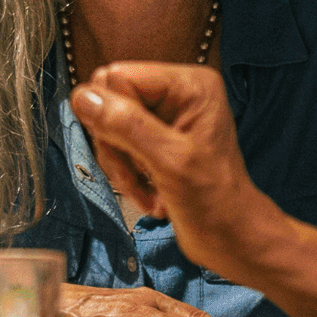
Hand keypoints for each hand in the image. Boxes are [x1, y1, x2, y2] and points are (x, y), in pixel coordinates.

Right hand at [71, 60, 281, 282]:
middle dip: (116, 144)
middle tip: (139, 175)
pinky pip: (118, 146)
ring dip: (121, 165)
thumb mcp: (170, 161)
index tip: (130, 152)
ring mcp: (165, 118)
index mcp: (188, 85)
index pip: (119, 77)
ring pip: (109, 127)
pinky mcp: (156, 141)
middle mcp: (176, 94)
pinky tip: (150, 194)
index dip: (113, 116)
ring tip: (147, 190)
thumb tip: (83, 97)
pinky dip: (127, 174)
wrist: (232, 240)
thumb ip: (127, 126)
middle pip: (110, 102)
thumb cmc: (215, 203)